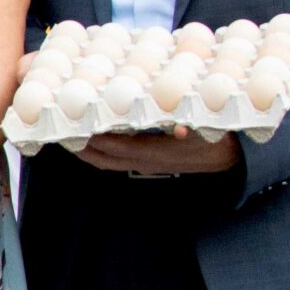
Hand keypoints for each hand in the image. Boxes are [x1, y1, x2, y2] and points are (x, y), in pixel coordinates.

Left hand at [76, 126, 238, 175]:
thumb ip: (191, 128)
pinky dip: (101, 152)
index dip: (97, 139)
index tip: (77, 125)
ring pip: (109, 162)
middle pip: (106, 159)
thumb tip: (181, 131)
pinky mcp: (149, 163)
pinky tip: (92, 139)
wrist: (229, 156)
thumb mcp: (206, 129)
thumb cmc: (215, 137)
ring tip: (68, 136)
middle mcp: (148, 162)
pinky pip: (117, 160)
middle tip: (60, 131)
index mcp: (158, 153)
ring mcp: (147, 165)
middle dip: (82, 147)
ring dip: (88, 151)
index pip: (119, 148)